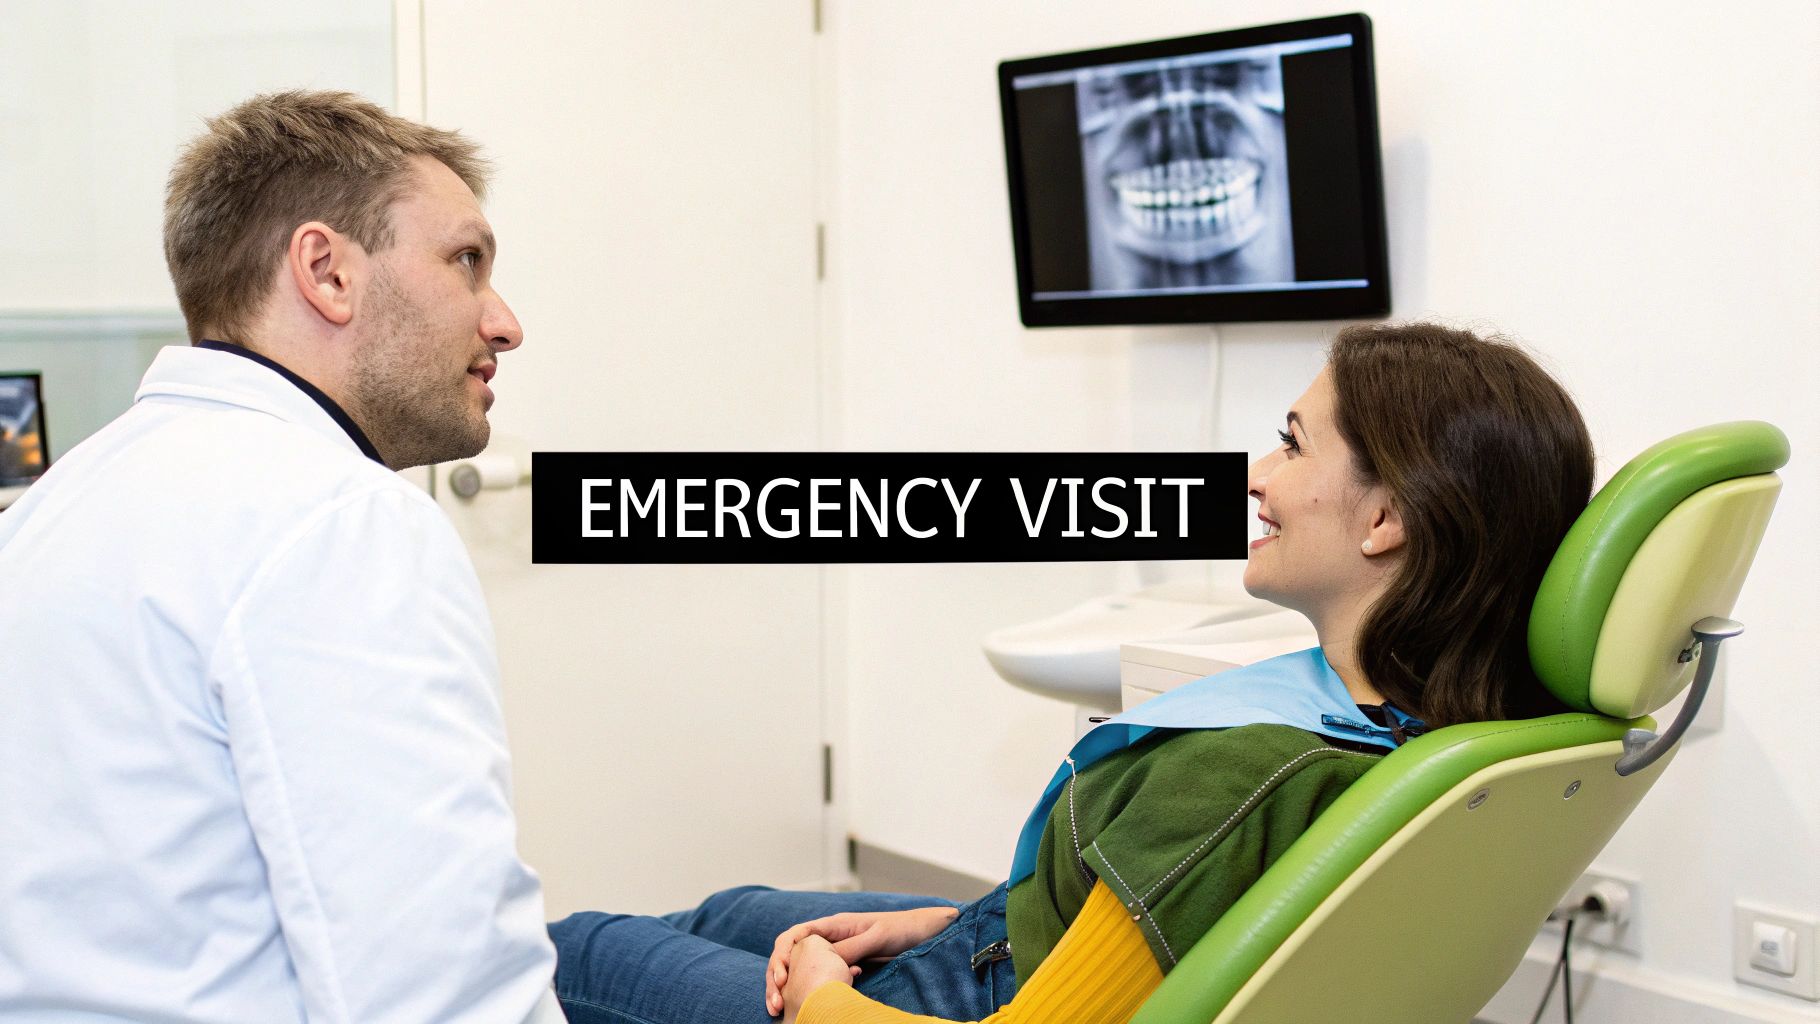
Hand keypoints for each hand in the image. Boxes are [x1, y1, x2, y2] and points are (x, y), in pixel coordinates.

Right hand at [765, 905, 958, 1015]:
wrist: (919, 933)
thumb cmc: (900, 929)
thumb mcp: (877, 937)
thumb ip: (852, 947)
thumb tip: (825, 960)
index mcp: (833, 925)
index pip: (795, 934)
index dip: (782, 955)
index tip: (781, 977)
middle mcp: (828, 937)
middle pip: (790, 953)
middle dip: (777, 976)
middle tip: (775, 1002)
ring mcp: (833, 952)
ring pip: (799, 968)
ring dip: (786, 988)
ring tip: (779, 1009)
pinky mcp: (841, 966)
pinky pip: (816, 977)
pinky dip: (803, 991)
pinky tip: (799, 1007)